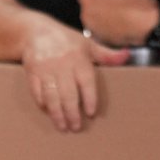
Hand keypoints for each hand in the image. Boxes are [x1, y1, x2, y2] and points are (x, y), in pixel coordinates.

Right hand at [20, 15, 125, 132]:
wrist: (36, 32)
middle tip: (76, 127)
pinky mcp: (32, 73)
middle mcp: (62, 65)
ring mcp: (46, 70)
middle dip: (72, 113)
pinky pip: (37, 93)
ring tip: (62, 127)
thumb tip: (127, 55)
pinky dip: (43, 104)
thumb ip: (106, 54)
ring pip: (52, 96)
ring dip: (57, 114)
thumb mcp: (88, 44)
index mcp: (78, 58)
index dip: (89, 98)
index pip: (86, 82)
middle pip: (68, 93)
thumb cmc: (66, 40)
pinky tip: (49, 113)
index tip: (91, 113)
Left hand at [76, 0, 157, 50]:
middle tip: (116, 0)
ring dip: (105, 15)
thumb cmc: (140, 3)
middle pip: (90, 6)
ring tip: (122, 11)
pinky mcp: (105, 41)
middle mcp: (88, 17)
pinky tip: (124, 22)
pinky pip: (104, 31)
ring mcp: (96, 31)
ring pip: (96, 19)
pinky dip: (110, 27)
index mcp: (90, 0)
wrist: (153, 25)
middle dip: (100, 3)